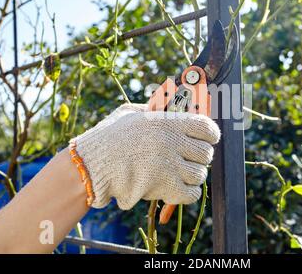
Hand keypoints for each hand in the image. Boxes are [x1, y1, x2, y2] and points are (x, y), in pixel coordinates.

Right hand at [71, 104, 219, 209]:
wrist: (91, 165)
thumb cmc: (109, 137)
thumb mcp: (131, 113)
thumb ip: (154, 110)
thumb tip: (170, 107)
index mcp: (167, 122)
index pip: (206, 128)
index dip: (211, 135)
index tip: (208, 139)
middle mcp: (172, 142)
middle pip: (206, 153)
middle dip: (200, 157)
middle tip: (188, 159)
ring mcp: (170, 166)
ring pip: (200, 174)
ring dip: (192, 176)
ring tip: (179, 173)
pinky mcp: (165, 187)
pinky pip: (191, 194)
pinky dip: (188, 193)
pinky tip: (178, 188)